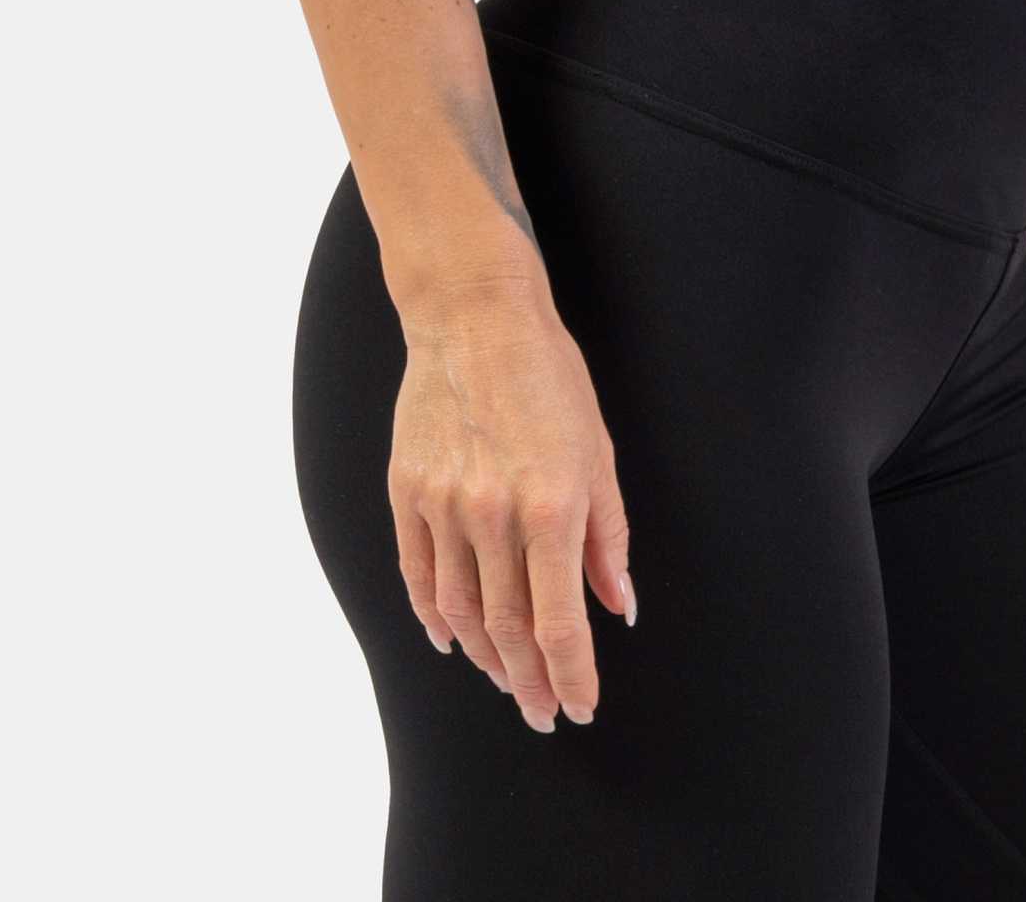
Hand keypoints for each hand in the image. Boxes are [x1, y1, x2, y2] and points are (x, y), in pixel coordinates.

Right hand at [389, 281, 634, 732]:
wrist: (475, 315)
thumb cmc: (549, 375)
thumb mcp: (599, 450)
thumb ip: (608, 537)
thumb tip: (619, 605)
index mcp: (552, 504)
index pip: (561, 622)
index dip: (572, 674)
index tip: (580, 705)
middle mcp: (494, 514)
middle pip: (508, 628)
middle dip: (529, 680)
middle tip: (540, 711)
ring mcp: (444, 505)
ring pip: (461, 611)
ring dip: (484, 657)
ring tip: (504, 680)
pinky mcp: (407, 492)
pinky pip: (418, 575)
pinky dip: (434, 616)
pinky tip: (451, 639)